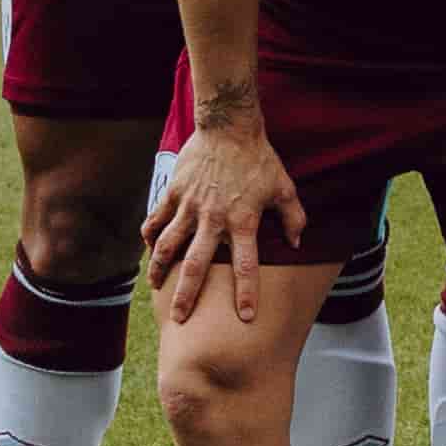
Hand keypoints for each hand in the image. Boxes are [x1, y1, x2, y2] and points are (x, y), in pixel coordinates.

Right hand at [143, 118, 304, 325]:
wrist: (229, 127)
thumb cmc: (259, 159)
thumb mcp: (284, 187)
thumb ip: (293, 218)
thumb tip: (297, 243)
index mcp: (243, 221)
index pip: (246, 265)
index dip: (246, 292)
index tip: (245, 317)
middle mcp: (213, 218)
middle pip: (197, 265)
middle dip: (187, 294)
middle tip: (180, 318)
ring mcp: (189, 206)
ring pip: (168, 245)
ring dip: (160, 269)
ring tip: (155, 287)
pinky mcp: (173, 192)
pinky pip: (156, 219)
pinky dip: (150, 235)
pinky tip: (148, 249)